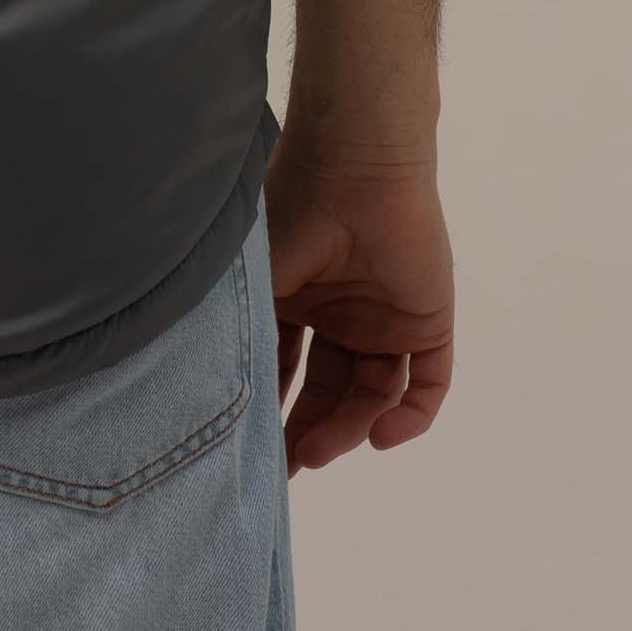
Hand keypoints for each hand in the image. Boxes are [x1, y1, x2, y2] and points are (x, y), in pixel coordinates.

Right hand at [265, 129, 453, 470]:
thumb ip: (241, 333)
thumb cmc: (292, 209)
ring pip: (374, 393)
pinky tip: (381, 435)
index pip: (287, 369)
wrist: (354, 163)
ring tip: (323, 450)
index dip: (274, 411)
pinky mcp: (429, 318)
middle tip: (291, 467)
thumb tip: (203, 396)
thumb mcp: (253, 278)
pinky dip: (411, 418)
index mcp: (298, 296)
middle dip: (311, 431)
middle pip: (331, 389)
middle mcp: (342, 310)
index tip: (256, 454)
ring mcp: (386, 315)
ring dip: (350, 427)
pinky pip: (428, 383)